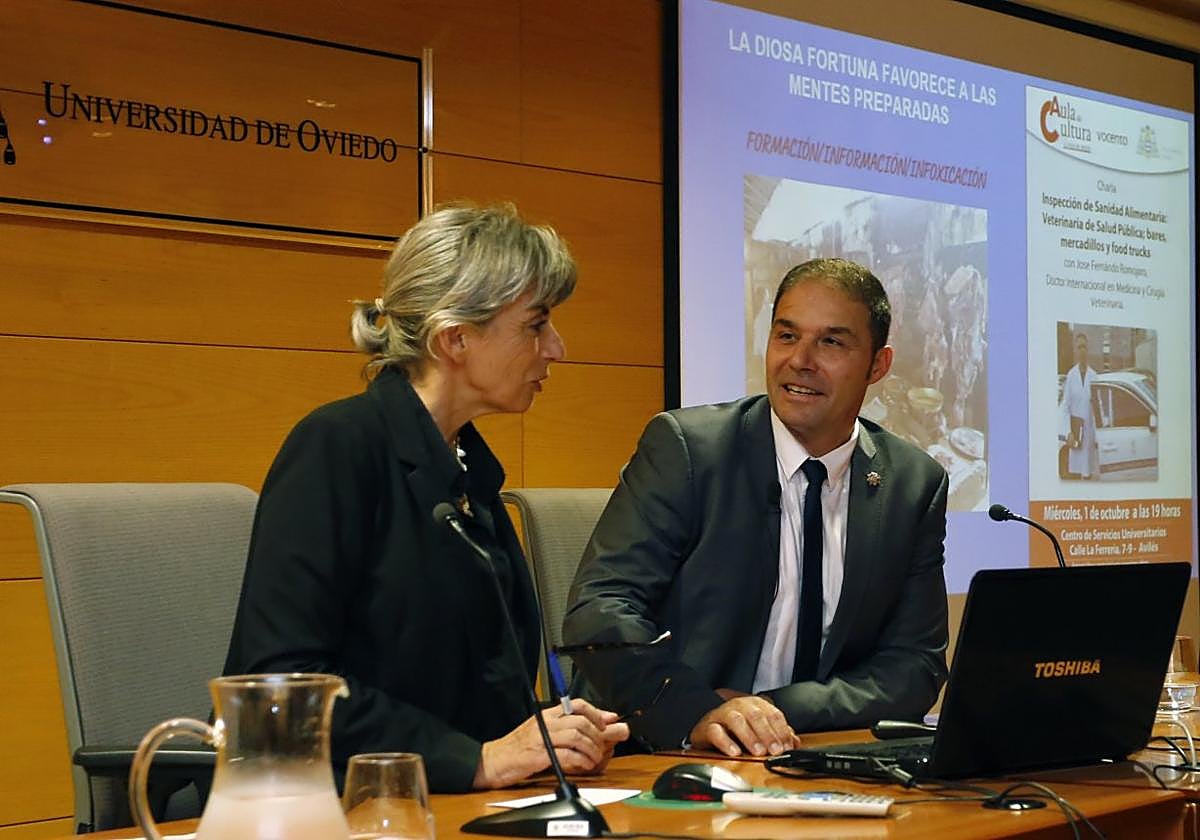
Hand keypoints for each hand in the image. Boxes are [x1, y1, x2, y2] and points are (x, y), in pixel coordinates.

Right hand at [473, 699, 629, 788]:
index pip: (577, 705)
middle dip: (598, 734)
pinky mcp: (540, 755)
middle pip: (581, 721)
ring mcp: (542, 738)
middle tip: (603, 744)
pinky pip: (568, 754)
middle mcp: (546, 722)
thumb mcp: (541, 732)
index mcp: (547, 715)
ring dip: (592, 748)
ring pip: (577, 736)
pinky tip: (585, 764)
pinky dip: (582, 760)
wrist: (493, 761)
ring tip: (594, 757)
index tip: (606, 723)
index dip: (596, 713)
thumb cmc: (517, 748)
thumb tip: (590, 726)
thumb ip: (563, 727)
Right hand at [689, 695, 794, 757]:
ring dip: (749, 737)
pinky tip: (735, 752)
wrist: (709, 724)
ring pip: (736, 720)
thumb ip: (778, 734)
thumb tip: (795, 742)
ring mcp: (723, 714)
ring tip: (758, 752)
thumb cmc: (738, 728)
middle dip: (768, 734)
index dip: (782, 731)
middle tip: (775, 750)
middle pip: (756, 716)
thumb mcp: (760, 729)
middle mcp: (740, 706)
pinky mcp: (708, 726)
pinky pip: (716, 732)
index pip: (773, 714)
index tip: (787, 747)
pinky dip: (726, 743)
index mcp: (756, 704)